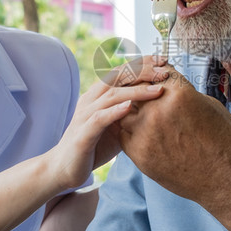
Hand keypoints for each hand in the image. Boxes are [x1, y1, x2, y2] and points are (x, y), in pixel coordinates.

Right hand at [48, 57, 168, 190]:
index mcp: (98, 95)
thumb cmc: (94, 147)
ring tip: (158, 89)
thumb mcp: (118, 126)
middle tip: (165, 69)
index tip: (164, 61)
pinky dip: (115, 111)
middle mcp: (91, 100)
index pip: (121, 72)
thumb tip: (159, 104)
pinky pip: (99, 119)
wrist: (65, 169)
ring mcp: (85, 115)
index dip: (142, 64)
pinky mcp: (83, 134)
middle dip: (143, 71)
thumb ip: (132, 113)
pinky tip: (130, 107)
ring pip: (112, 95)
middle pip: (117, 77)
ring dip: (137, 91)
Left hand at [116, 65, 230, 204]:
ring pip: (125, 113)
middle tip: (145, 94)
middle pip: (136, 90)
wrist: (228, 179)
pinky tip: (144, 133)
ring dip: (133, 112)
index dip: (157, 74)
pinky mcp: (140, 155)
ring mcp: (146, 134)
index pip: (156, 73)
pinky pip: (124, 135)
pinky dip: (131, 132)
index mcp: (178, 93)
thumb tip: (166, 87)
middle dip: (142, 91)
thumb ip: (180, 93)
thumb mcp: (208, 105)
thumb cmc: (226, 141)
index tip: (158, 79)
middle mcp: (158, 110)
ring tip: (145, 116)